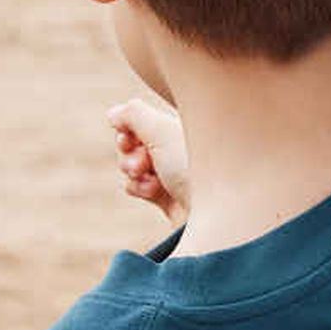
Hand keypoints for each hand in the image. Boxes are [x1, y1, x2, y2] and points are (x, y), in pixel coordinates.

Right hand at [108, 96, 187, 215]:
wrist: (217, 215)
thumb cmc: (192, 167)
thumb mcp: (160, 129)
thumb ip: (132, 114)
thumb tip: (114, 115)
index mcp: (188, 123)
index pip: (146, 116)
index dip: (130, 125)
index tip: (128, 134)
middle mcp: (182, 146)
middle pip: (136, 140)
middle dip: (129, 150)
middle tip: (139, 161)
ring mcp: (175, 172)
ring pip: (134, 164)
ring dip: (133, 171)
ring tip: (145, 176)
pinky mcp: (169, 197)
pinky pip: (139, 187)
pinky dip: (140, 188)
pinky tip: (152, 192)